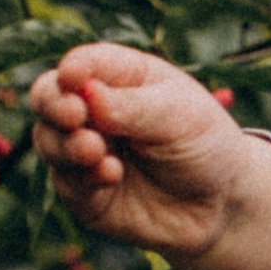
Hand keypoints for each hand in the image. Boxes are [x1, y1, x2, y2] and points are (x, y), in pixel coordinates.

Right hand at [27, 43, 270, 269]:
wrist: (222, 205)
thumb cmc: (205, 145)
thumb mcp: (180, 116)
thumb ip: (133, 107)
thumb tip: (86, 94)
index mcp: (120, 78)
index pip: (82, 64)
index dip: (73, 69)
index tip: (74, 78)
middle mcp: (93, 112)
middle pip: (47, 98)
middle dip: (54, 105)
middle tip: (74, 115)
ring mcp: (84, 152)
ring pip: (49, 141)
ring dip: (66, 145)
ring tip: (96, 150)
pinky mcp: (84, 194)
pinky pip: (65, 184)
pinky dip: (81, 180)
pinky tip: (111, 175)